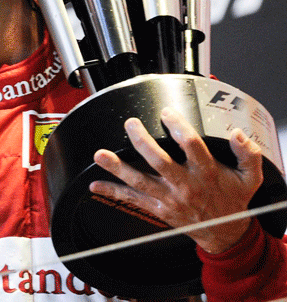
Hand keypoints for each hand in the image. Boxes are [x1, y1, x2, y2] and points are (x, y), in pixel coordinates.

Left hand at [89, 107, 263, 253]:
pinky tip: (96, 184)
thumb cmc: (232, 199)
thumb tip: (237, 134)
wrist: (224, 233)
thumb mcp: (249, 177)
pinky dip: (113, 192)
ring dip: (118, 168)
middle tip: (130, 124)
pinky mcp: (158, 209)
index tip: (166, 112)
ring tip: (100, 155)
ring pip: (140, 182)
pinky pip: (132, 200)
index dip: (178, 127)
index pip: (191, 146)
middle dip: (142, 142)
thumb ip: (248, 154)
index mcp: (206, 172)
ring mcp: (169, 198)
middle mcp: (184, 185)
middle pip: (159, 162)